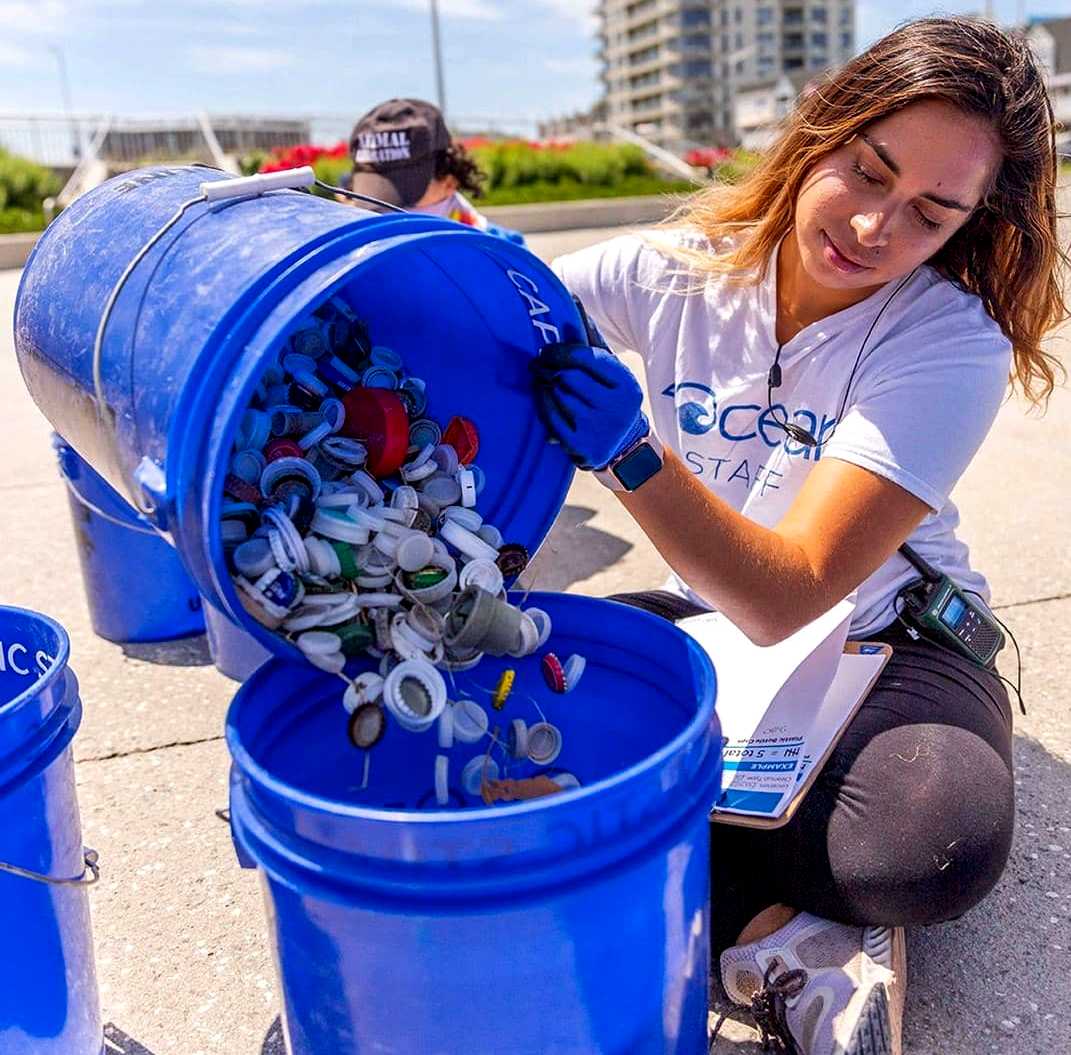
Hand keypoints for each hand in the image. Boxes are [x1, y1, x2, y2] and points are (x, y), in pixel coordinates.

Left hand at [531, 342, 646, 469]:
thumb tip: (573, 303)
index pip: (586, 357)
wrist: (625, 446)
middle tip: (536, 364)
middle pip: (569, 377)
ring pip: (558, 396)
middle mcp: (615, 407)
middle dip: (549, 368)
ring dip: (544, 385)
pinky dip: (542, 404)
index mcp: (626, 384)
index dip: (560, 351)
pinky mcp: (581, 446)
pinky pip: (551, 418)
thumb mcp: (612, 372)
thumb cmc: (612, 398)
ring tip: (539, 380)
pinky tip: (540, 396)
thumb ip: (593, 341)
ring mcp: (598, 429)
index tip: (546, 350)